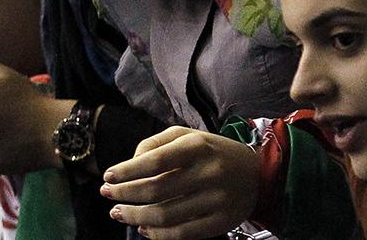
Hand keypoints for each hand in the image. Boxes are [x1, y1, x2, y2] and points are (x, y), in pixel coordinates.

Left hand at [100, 126, 257, 239]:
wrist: (260, 174)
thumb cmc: (212, 151)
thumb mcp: (186, 135)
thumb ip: (155, 144)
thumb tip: (130, 164)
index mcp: (196, 147)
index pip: (155, 161)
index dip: (127, 171)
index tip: (108, 176)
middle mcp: (208, 173)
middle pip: (157, 190)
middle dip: (125, 194)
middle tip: (106, 194)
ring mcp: (217, 201)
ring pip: (166, 215)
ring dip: (136, 216)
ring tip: (118, 213)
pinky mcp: (222, 223)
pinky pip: (183, 233)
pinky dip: (158, 234)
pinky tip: (143, 228)